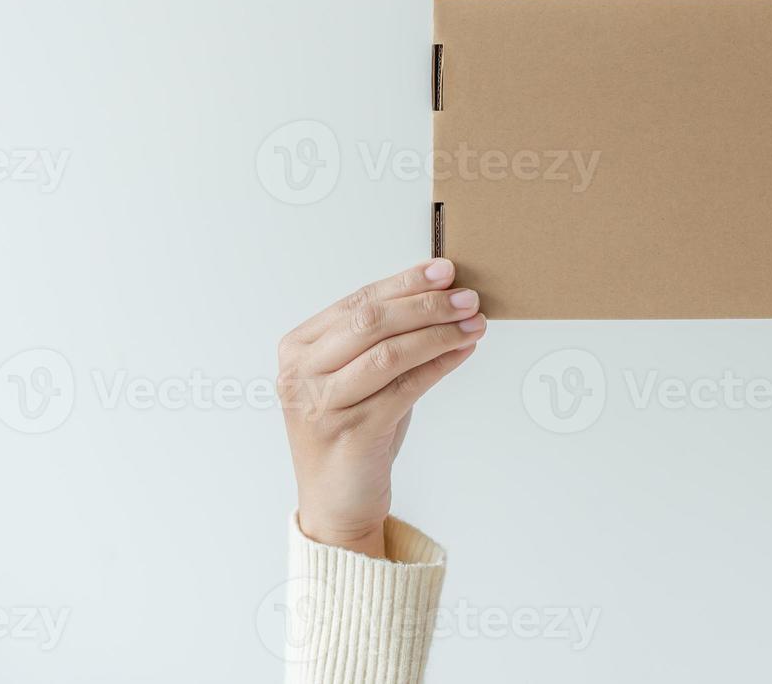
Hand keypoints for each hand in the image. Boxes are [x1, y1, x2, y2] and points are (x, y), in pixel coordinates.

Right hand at [276, 258, 485, 557]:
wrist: (336, 502)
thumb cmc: (351, 430)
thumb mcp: (357, 377)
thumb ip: (382, 338)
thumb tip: (440, 295)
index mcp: (297, 349)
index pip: (358, 302)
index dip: (404, 282)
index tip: (444, 270)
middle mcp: (302, 374)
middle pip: (371, 322)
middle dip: (425, 304)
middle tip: (468, 297)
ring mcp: (323, 405)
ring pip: (389, 352)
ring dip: (438, 333)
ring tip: (474, 322)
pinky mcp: (353, 433)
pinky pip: (406, 388)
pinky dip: (440, 365)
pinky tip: (463, 351)